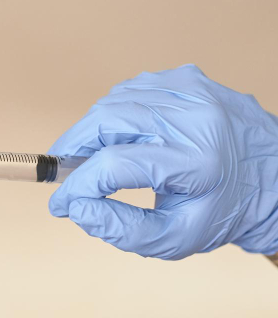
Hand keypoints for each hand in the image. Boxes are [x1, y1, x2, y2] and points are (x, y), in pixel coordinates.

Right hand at [48, 64, 277, 259]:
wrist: (272, 178)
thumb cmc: (221, 211)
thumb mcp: (174, 239)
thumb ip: (119, 229)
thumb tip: (75, 207)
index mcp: (198, 164)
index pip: (114, 165)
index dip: (77, 186)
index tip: (60, 204)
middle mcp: (197, 119)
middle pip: (107, 121)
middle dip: (73, 148)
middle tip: (62, 173)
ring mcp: (194, 91)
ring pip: (113, 101)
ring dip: (90, 131)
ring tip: (91, 159)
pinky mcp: (189, 78)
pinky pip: (130, 90)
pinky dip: (113, 113)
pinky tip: (120, 136)